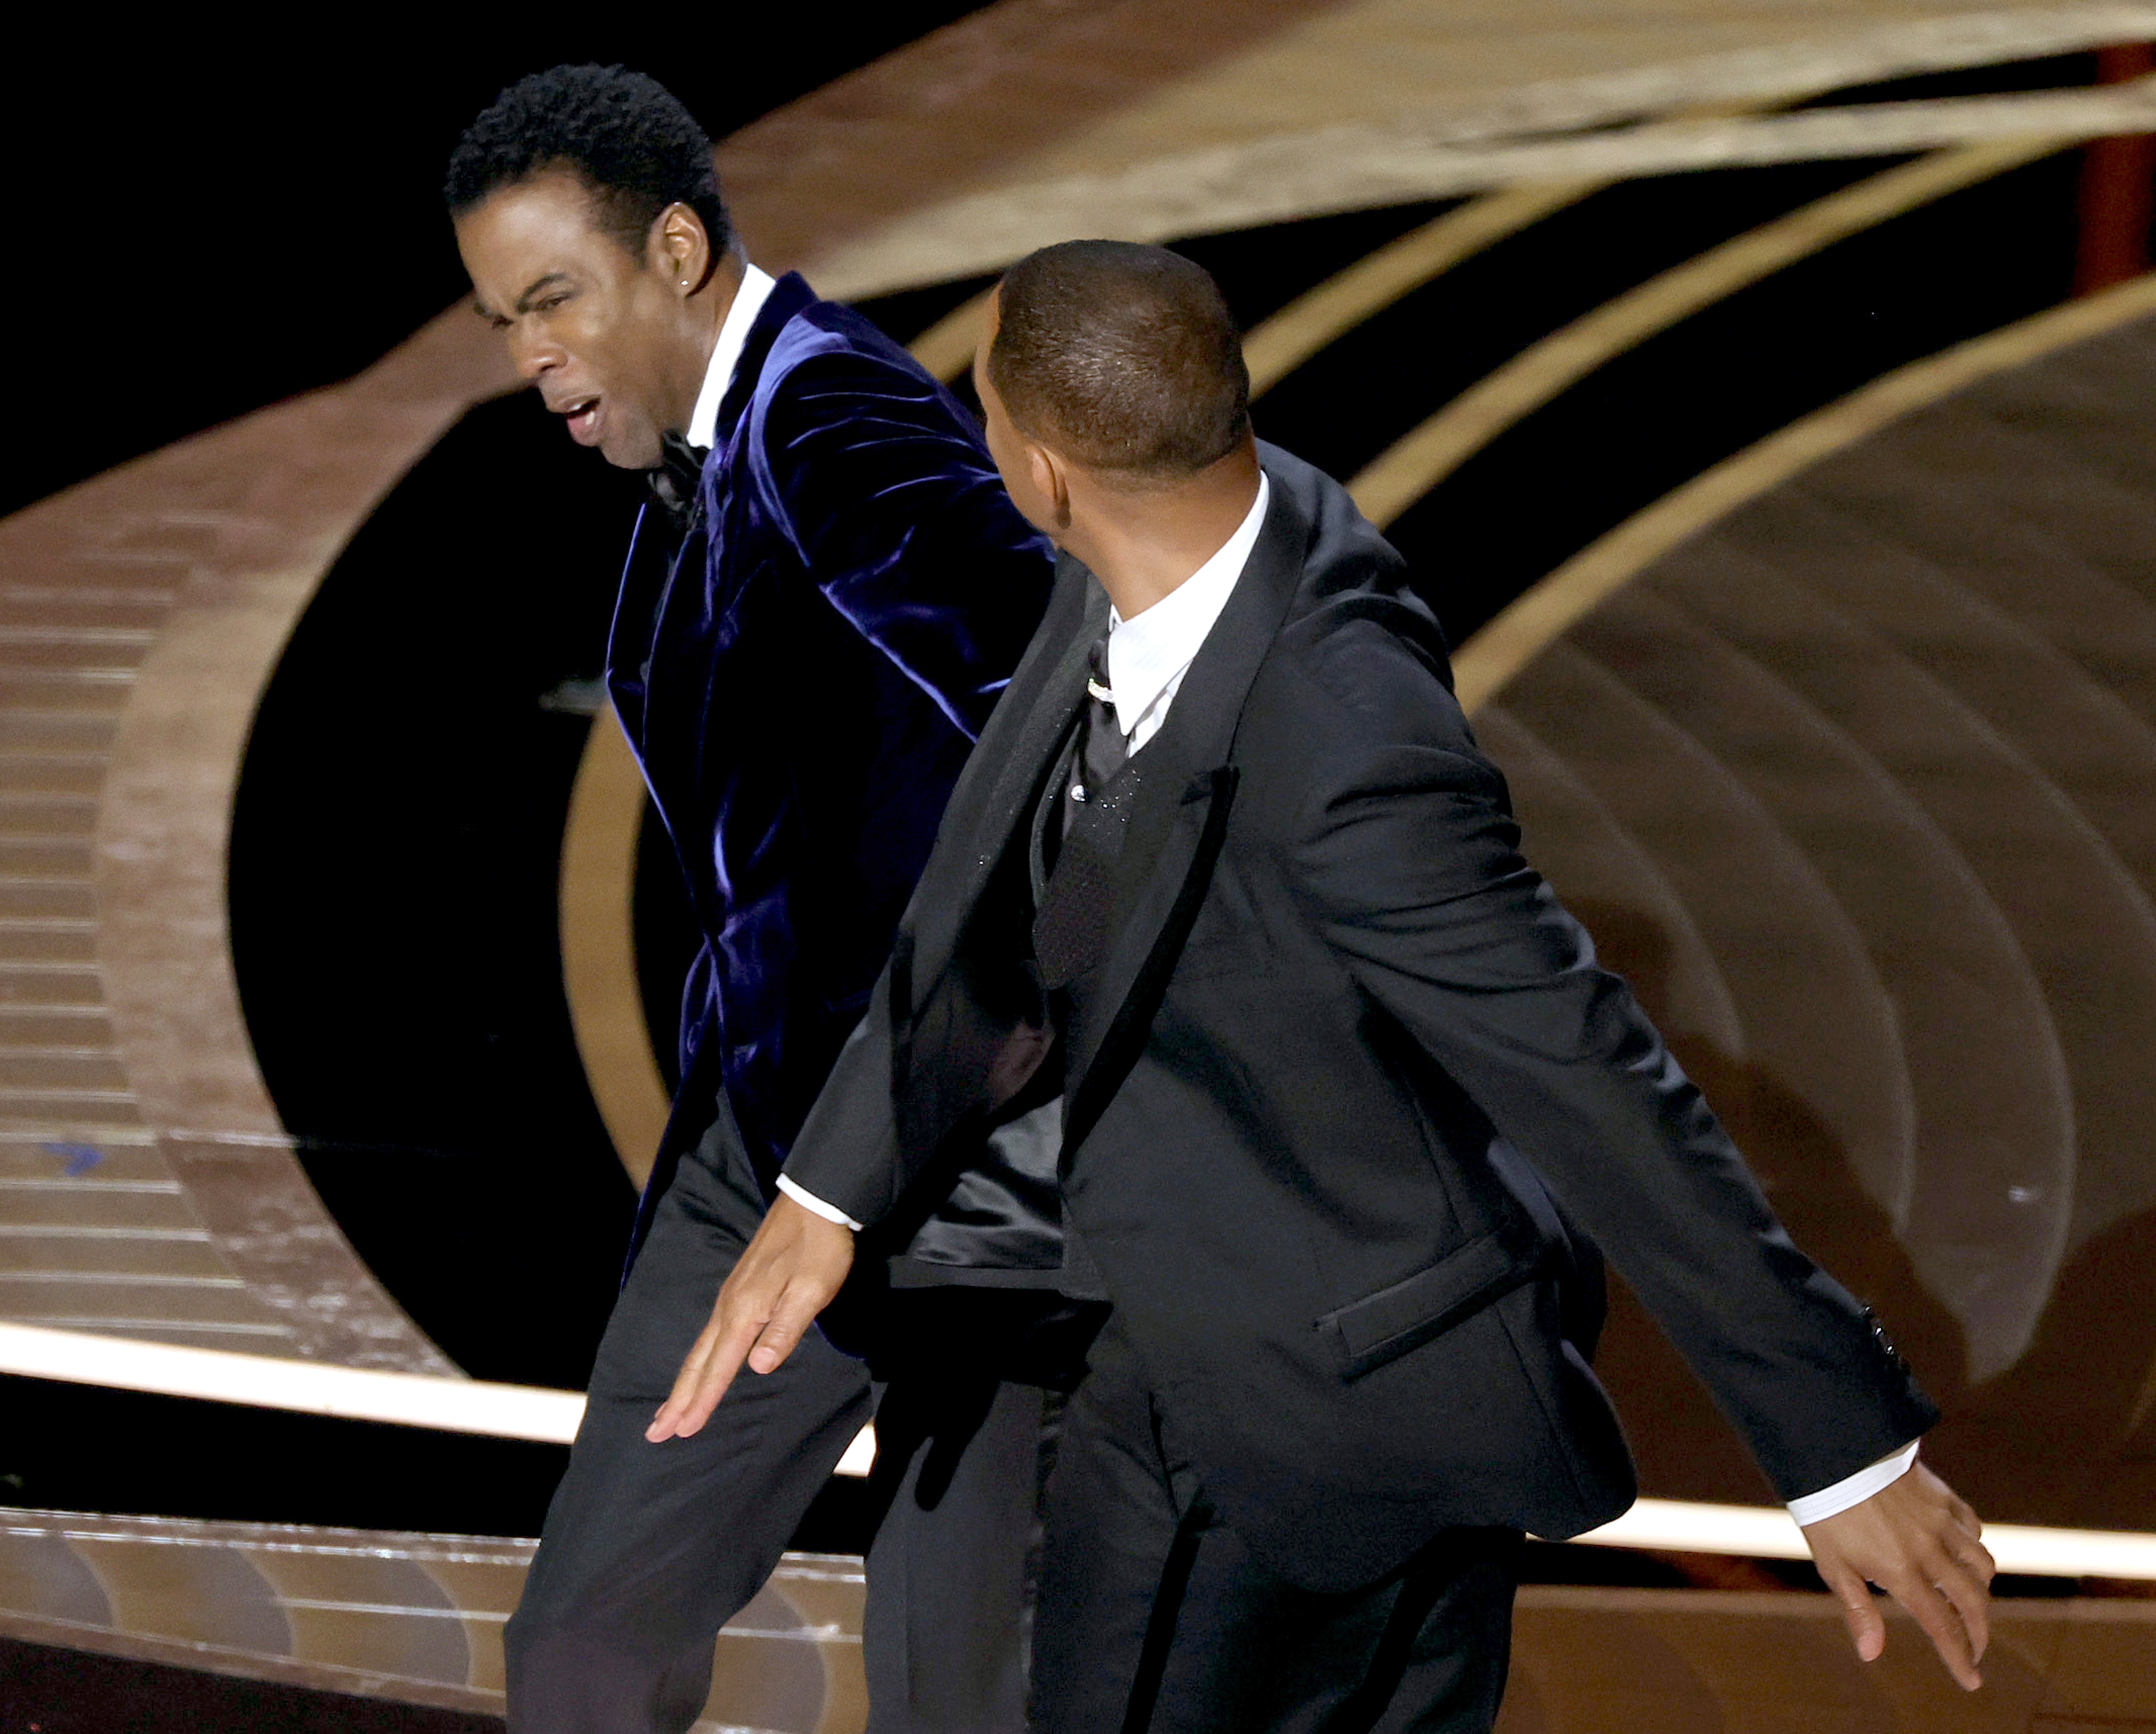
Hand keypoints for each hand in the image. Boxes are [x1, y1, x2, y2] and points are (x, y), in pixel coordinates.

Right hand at [645, 1193, 855, 1441]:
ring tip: (668, 1409)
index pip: (720, 1368)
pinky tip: (700, 1366)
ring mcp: (731, 1296)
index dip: (702, 1402)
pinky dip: (699, 1359)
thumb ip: (786, 1328)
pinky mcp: (739, 1288)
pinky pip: (711, 1334)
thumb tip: (757, 1366)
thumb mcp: (813, 1289)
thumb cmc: (820, 1248)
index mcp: (746, 1311)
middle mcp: (729, 1306)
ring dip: (684, 1382)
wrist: (814, 1202)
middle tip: (655, 1433)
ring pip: (701, 1348)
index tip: (681, 1431)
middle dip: (678, 1399)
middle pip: (698, 1362)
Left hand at [1801, 1460, 1994, 1689]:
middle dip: (1979, 1632)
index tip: (1971, 1681)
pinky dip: (1975, 1548)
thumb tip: (1871, 1654)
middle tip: (1975, 1648)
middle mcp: (1930, 1550)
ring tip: (1970, 1604)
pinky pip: (1973, 1530)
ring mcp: (1940, 1522)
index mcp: (1902, 1572)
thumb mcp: (1833, 1565)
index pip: (1943, 1626)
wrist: (1831, 1451)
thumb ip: (1858, 1609)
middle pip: (1973, 1602)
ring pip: (1982, 1566)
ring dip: (1982, 1591)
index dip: (1960, 1658)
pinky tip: (1965, 1555)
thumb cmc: (1825, 1511)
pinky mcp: (1943, 1497)